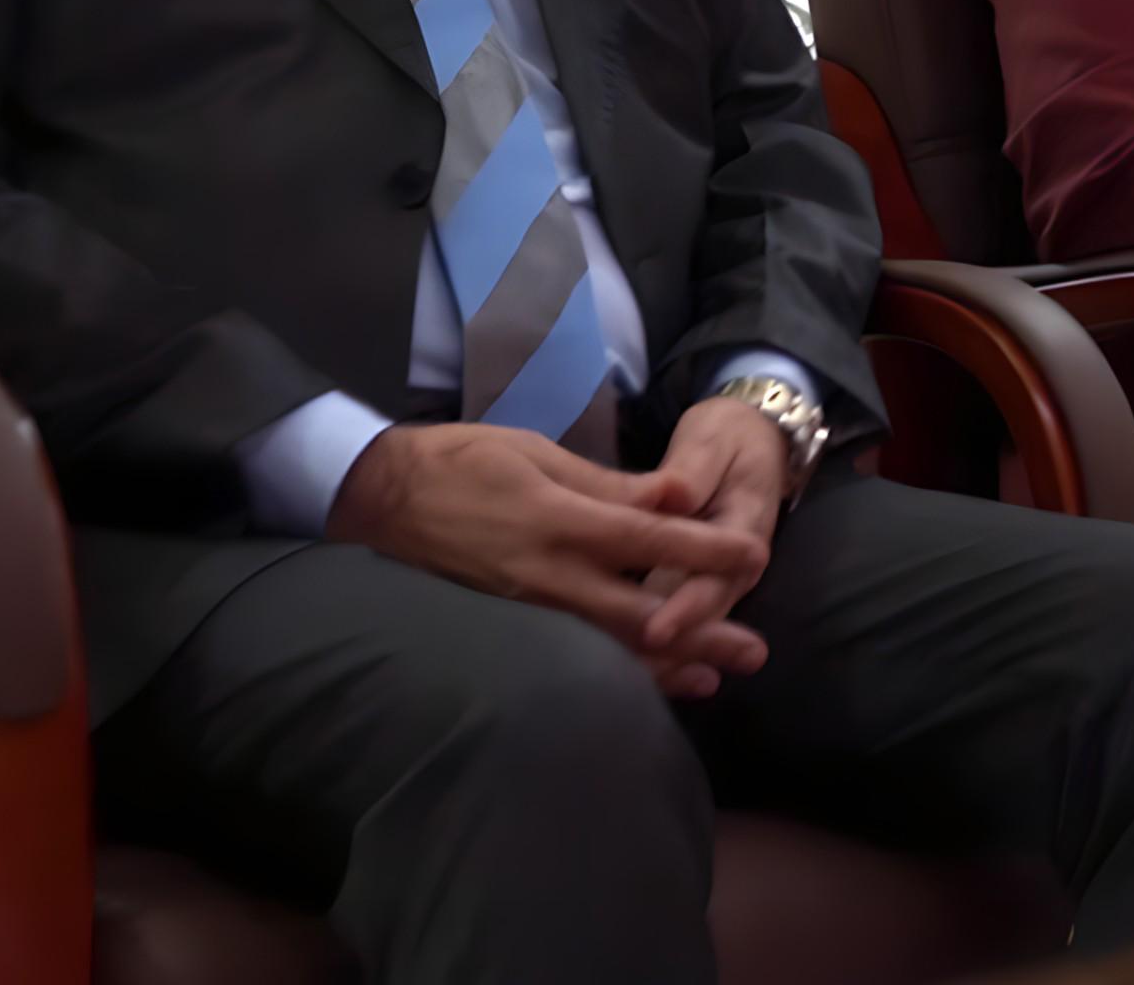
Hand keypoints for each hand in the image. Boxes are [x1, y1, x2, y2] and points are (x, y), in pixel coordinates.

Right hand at [326, 422, 769, 687]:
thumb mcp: (537, 452)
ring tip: (717, 678)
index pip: (647, 540)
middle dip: (700, 634)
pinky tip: (651, 681)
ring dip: (665, 665)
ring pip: (607, 647)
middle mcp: (546, 574)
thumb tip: (678, 494)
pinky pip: (572, 654)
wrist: (378, 497)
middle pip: (637, 614)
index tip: (755, 556)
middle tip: (754, 652)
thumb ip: (609, 483)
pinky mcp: (508, 625)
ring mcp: (525, 608)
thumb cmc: (461, 461)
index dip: (704, 551)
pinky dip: (617, 670)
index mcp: (558, 520)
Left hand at [631, 397, 794, 698]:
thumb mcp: (716, 440)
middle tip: (634, 671)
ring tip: (635, 684)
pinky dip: (656, 640)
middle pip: (702, 613)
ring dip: (666, 656)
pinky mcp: (691, 578)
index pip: (715, 574)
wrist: (754, 435)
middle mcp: (734, 563)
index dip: (686, 606)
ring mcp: (714, 574)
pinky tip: (632, 666)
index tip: (656, 630)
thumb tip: (674, 492)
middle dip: (674, 648)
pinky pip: (674, 611)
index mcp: (743, 526)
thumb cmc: (730, 435)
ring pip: (689, 621)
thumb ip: (695, 469)